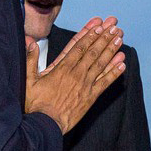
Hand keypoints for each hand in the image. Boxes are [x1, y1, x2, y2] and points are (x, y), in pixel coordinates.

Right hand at [25, 17, 124, 133]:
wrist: (45, 125)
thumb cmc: (35, 104)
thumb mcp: (28, 80)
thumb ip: (30, 59)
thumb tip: (29, 40)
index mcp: (62, 68)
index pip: (79, 47)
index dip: (91, 34)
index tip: (99, 25)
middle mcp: (76, 74)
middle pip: (93, 52)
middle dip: (104, 38)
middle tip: (114, 26)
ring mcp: (85, 86)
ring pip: (101, 64)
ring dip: (111, 50)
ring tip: (120, 38)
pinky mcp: (90, 98)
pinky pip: (105, 83)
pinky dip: (114, 73)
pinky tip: (122, 64)